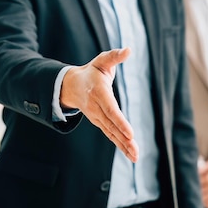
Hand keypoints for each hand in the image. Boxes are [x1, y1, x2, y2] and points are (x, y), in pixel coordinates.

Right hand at [60, 48, 137, 162]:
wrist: (72, 86)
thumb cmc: (91, 72)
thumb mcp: (101, 61)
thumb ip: (114, 56)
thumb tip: (128, 49)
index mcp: (98, 92)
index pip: (110, 109)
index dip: (120, 122)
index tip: (129, 133)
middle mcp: (96, 108)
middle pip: (112, 125)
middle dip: (124, 139)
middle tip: (135, 151)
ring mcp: (97, 117)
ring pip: (111, 133)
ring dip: (124, 146)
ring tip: (135, 157)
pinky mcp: (100, 123)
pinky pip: (111, 135)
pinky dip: (121, 145)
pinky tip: (131, 154)